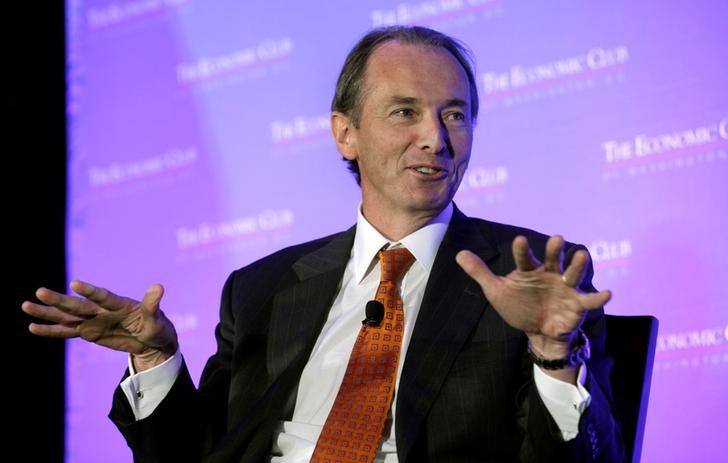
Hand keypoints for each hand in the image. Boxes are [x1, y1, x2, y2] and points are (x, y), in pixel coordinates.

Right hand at [22, 280, 177, 371]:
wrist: (151, 340)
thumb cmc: (157, 326)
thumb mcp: (157, 319)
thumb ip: (153, 304)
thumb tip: (159, 287)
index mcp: (119, 304)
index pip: (102, 296)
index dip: (89, 291)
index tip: (74, 283)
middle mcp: (102, 310)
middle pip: (78, 305)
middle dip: (59, 300)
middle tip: (39, 291)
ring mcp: (93, 321)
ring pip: (66, 316)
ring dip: (47, 312)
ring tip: (26, 305)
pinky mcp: (88, 332)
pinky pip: (66, 332)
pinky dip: (51, 331)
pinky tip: (32, 327)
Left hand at [456, 235, 609, 358]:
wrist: (537, 331)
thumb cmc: (518, 306)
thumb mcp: (496, 291)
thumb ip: (480, 272)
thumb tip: (459, 253)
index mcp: (530, 270)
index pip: (525, 258)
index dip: (522, 250)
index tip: (520, 240)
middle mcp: (550, 274)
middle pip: (554, 259)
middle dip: (556, 249)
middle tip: (557, 238)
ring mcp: (565, 288)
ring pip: (573, 273)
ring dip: (578, 265)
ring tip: (581, 255)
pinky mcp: (578, 304)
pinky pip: (590, 300)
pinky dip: (600, 297)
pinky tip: (608, 293)